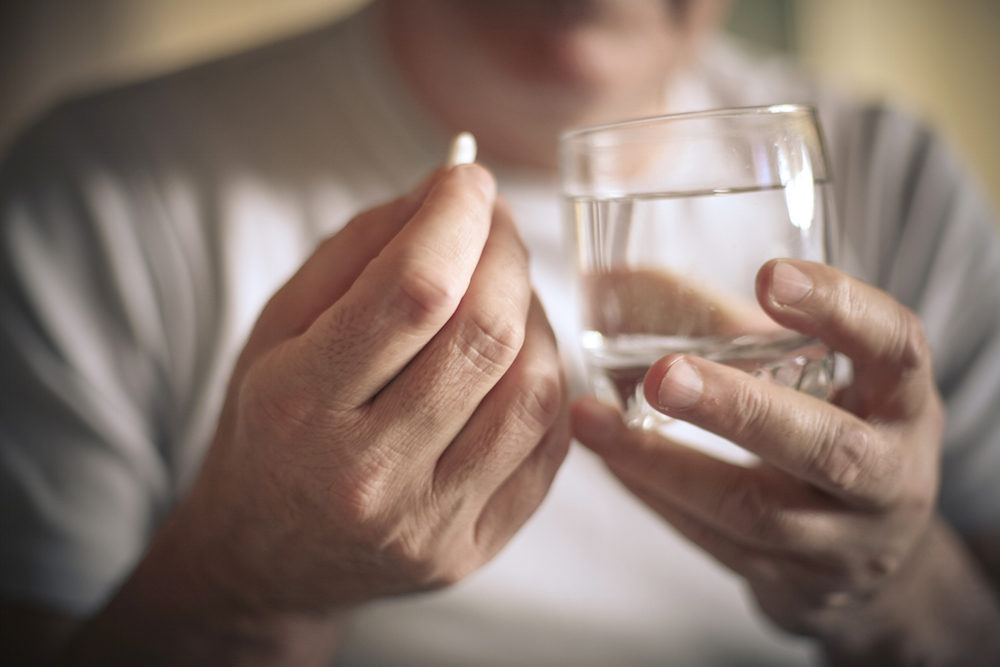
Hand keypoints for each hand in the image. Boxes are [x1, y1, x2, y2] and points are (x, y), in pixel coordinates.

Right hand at [72, 164, 568, 662]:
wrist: (268, 556)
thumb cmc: (271, 427)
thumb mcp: (279, 327)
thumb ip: (358, 249)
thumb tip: (447, 188)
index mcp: (300, 409)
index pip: (412, 293)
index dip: (458, 218)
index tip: (469, 178)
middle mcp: (368, 476)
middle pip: (485, 336)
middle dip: (505, 254)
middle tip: (493, 224)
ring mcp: (431, 523)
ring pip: (535, 387)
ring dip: (534, 314)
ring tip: (502, 292)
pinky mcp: (475, 548)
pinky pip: (550, 441)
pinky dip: (546, 377)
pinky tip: (514, 356)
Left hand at [572, 259, 999, 662]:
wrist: (875, 559)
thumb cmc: (838, 432)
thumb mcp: (827, 380)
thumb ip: (749, 334)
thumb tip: (618, 284)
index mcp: (903, 403)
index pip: (894, 349)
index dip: (840, 310)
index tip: (771, 277)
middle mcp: (889, 476)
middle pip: (826, 447)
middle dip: (739, 408)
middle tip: (664, 375)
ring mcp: (843, 542)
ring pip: (753, 509)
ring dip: (663, 462)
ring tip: (595, 420)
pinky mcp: (791, 581)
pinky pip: (715, 540)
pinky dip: (655, 492)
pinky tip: (610, 455)